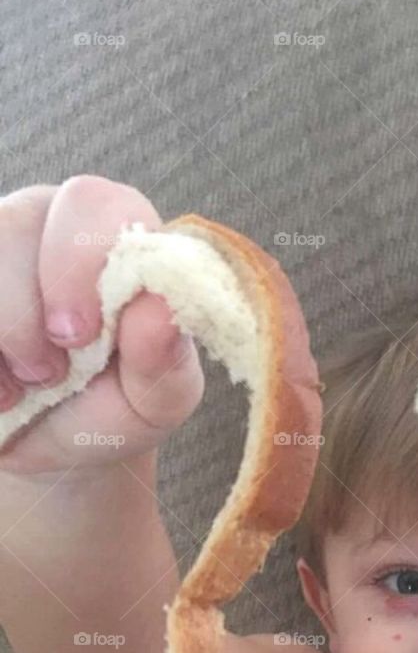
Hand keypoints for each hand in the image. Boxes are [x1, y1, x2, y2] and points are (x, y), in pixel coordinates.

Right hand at [0, 175, 203, 477]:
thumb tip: (160, 304)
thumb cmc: (111, 409)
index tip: (78, 338)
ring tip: (21, 388)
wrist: (48, 448)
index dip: (78, 264)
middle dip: (24, 307)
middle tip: (48, 373)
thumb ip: (165, 358)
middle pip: (17, 221)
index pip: (96, 205)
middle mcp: (51, 224)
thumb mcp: (153, 402)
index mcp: (117, 239)